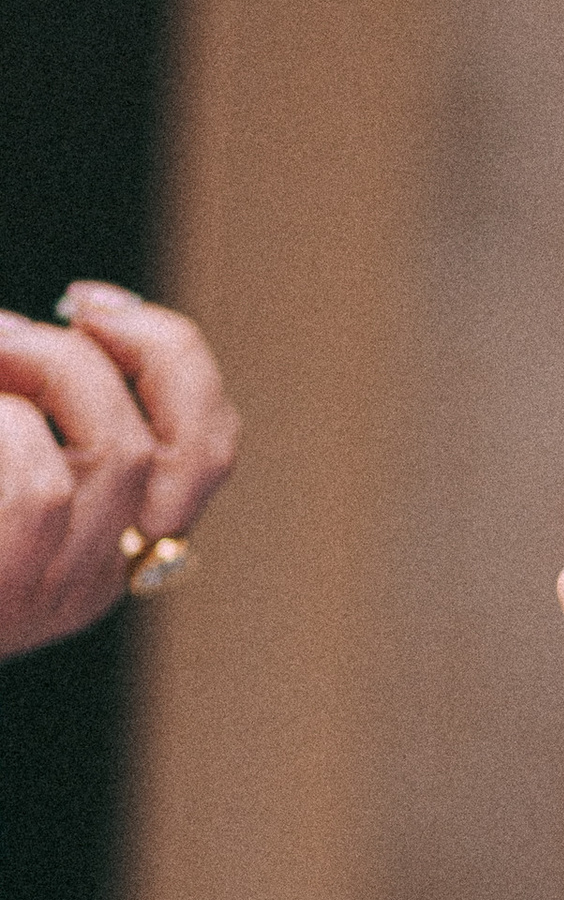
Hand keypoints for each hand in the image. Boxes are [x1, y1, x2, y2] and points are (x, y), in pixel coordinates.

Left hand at [0, 286, 240, 659]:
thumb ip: (43, 407)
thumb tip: (85, 318)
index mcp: (104, 545)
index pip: (207, 446)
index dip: (171, 356)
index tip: (92, 303)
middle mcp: (98, 577)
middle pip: (203, 450)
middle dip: (151, 351)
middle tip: (69, 307)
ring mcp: (57, 596)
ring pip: (125, 452)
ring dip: (57, 366)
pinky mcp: (7, 593)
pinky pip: (47, 485)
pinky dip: (9, 420)